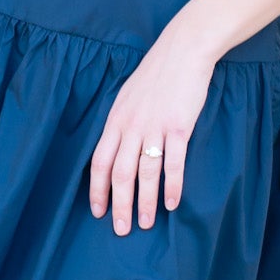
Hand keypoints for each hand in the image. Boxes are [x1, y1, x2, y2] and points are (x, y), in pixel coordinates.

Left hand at [89, 21, 216, 233]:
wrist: (183, 50)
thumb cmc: (157, 74)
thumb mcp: (128, 96)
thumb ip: (122, 123)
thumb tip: (117, 149)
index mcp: (115, 120)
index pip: (99, 162)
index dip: (96, 190)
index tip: (98, 211)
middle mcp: (131, 126)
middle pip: (119, 174)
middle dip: (119, 205)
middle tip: (121, 229)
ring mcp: (155, 127)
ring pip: (145, 173)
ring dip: (144, 202)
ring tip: (145, 224)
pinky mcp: (179, 127)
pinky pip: (173, 163)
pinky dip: (171, 186)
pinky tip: (171, 204)